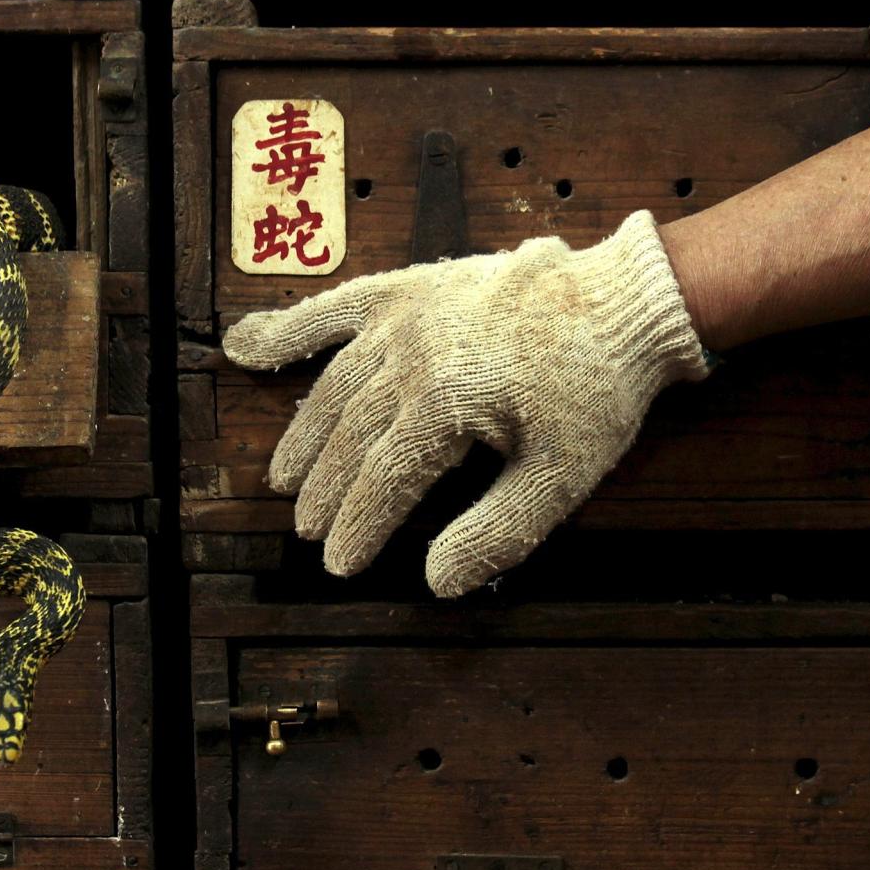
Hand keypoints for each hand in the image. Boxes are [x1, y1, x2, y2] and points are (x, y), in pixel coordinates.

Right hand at [221, 211, 710, 595]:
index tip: (339, 565)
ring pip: (334, 384)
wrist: (625, 304)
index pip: (384, 480)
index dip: (357, 528)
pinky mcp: (412, 287)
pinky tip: (244, 345)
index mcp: (450, 401)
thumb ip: (498, 532)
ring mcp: (408, 316)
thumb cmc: (597, 392)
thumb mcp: (562, 478)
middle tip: (307, 528)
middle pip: (350, 437)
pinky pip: (336, 307)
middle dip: (324, 491)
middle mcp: (415, 355)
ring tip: (285, 476)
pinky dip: (288, 328)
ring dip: (304, 434)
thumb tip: (437, 582)